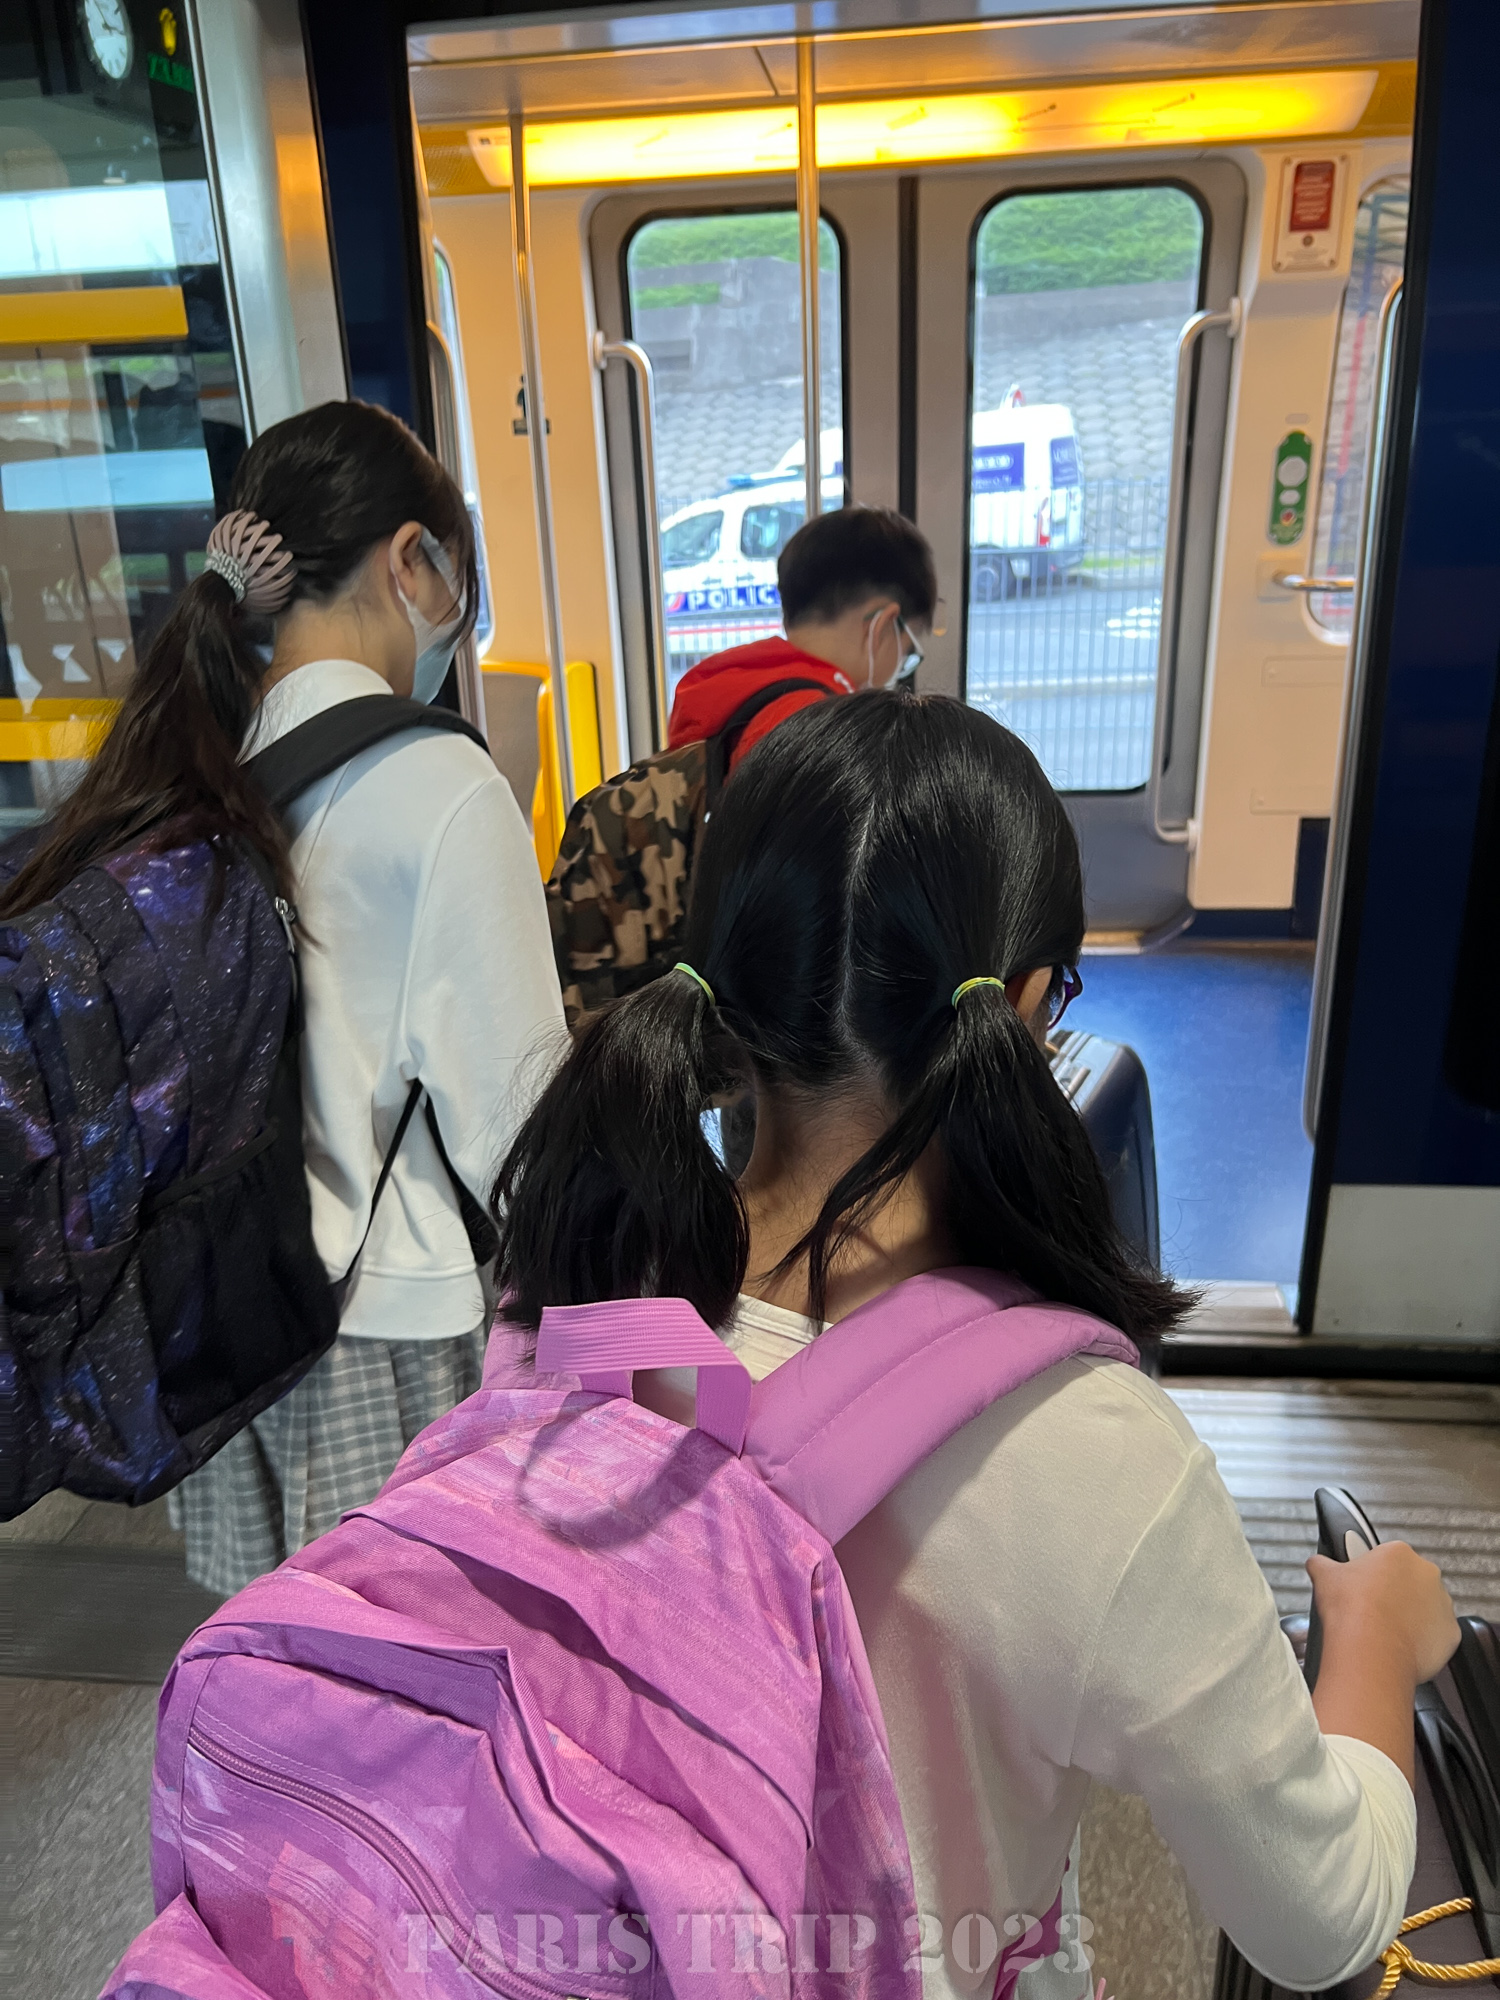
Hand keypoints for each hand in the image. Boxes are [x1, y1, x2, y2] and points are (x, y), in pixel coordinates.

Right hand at [1308, 1540, 1459, 1684]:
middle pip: (1411, 1582)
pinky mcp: (1451, 1634)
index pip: (1388, 1559)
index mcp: (1399, 1553)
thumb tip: (1316, 1563)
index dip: (1373, 1576)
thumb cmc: (1351, 1610)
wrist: (1370, 1651)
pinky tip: (1401, 1648)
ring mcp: (1443, 1605)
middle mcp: (1427, 1574)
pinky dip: (1422, 1642)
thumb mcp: (1324, 1576)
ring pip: (1426, 1609)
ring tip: (1385, 1633)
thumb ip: (1322, 1564)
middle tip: (1373, 1611)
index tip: (1363, 1590)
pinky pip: (1437, 1636)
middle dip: (1396, 1595)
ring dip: (1411, 1617)